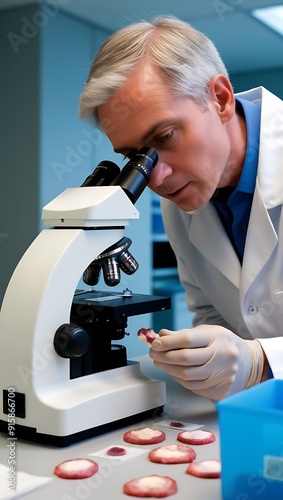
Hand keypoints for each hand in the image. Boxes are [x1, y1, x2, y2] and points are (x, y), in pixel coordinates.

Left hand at [149, 325, 263, 400]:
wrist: (247, 362)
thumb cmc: (223, 344)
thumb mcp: (206, 332)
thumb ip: (184, 334)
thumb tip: (161, 336)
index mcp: (218, 337)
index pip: (187, 339)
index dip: (168, 342)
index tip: (155, 343)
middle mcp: (222, 356)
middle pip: (185, 359)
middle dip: (164, 356)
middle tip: (154, 353)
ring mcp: (222, 374)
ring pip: (187, 375)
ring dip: (168, 369)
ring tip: (160, 362)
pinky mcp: (220, 389)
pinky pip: (193, 386)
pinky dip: (179, 379)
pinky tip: (174, 372)